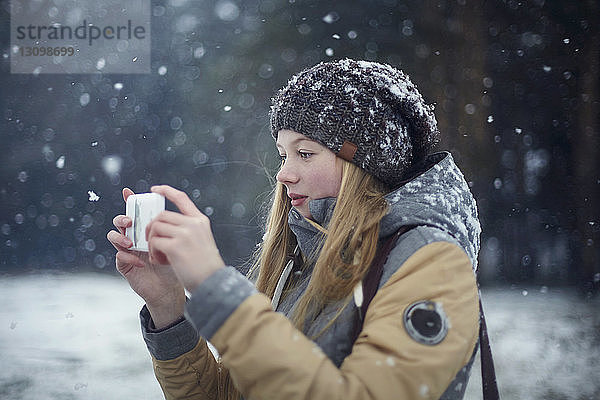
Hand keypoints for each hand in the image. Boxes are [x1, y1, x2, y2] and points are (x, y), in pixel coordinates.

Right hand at [107, 188, 184, 328]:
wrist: (171, 288)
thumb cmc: (174, 263)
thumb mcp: (175, 242)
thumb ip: (172, 226)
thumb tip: (177, 207)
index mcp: (146, 229)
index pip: (135, 211)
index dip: (129, 200)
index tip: (128, 192)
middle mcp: (134, 237)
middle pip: (120, 221)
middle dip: (122, 218)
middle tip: (130, 222)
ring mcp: (127, 250)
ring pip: (113, 236)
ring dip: (120, 237)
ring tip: (131, 243)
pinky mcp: (124, 264)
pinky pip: (118, 256)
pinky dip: (128, 257)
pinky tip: (141, 261)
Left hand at [146, 185, 225, 291]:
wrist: (212, 283)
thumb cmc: (205, 267)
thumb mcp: (201, 241)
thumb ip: (187, 230)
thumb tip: (163, 225)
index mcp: (200, 221)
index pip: (181, 198)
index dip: (166, 191)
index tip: (155, 189)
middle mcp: (193, 224)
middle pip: (161, 215)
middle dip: (151, 227)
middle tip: (151, 241)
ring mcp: (185, 234)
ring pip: (155, 228)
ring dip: (152, 242)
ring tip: (159, 255)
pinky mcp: (175, 246)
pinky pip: (154, 243)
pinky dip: (153, 253)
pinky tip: (162, 262)